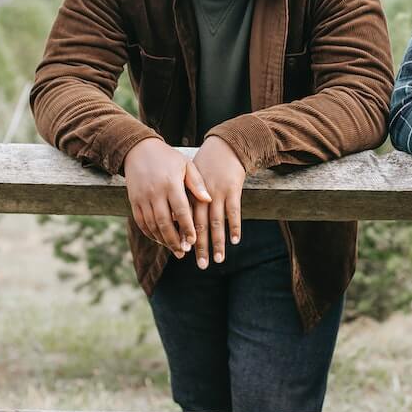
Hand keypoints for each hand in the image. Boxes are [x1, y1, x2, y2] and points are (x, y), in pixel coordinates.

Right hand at [122, 137, 210, 258]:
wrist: (139, 150)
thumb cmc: (168, 158)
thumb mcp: (186, 164)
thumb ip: (197, 183)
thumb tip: (208, 200)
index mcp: (171, 183)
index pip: (181, 210)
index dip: (187, 228)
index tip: (194, 241)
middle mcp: (155, 192)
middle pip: (164, 222)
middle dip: (174, 240)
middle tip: (184, 252)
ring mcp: (142, 198)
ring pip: (152, 225)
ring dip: (163, 240)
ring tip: (175, 250)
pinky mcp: (133, 201)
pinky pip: (141, 222)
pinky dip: (150, 233)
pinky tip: (160, 240)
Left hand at [190, 135, 247, 268]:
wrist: (226, 146)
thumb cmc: (207, 164)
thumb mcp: (191, 177)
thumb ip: (186, 197)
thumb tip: (176, 219)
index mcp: (190, 193)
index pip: (185, 220)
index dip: (185, 237)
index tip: (184, 252)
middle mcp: (202, 195)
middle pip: (200, 226)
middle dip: (201, 247)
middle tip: (201, 265)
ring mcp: (218, 193)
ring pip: (217, 223)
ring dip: (218, 243)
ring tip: (219, 259)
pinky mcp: (233, 190)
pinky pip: (234, 212)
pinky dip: (234, 227)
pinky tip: (235, 240)